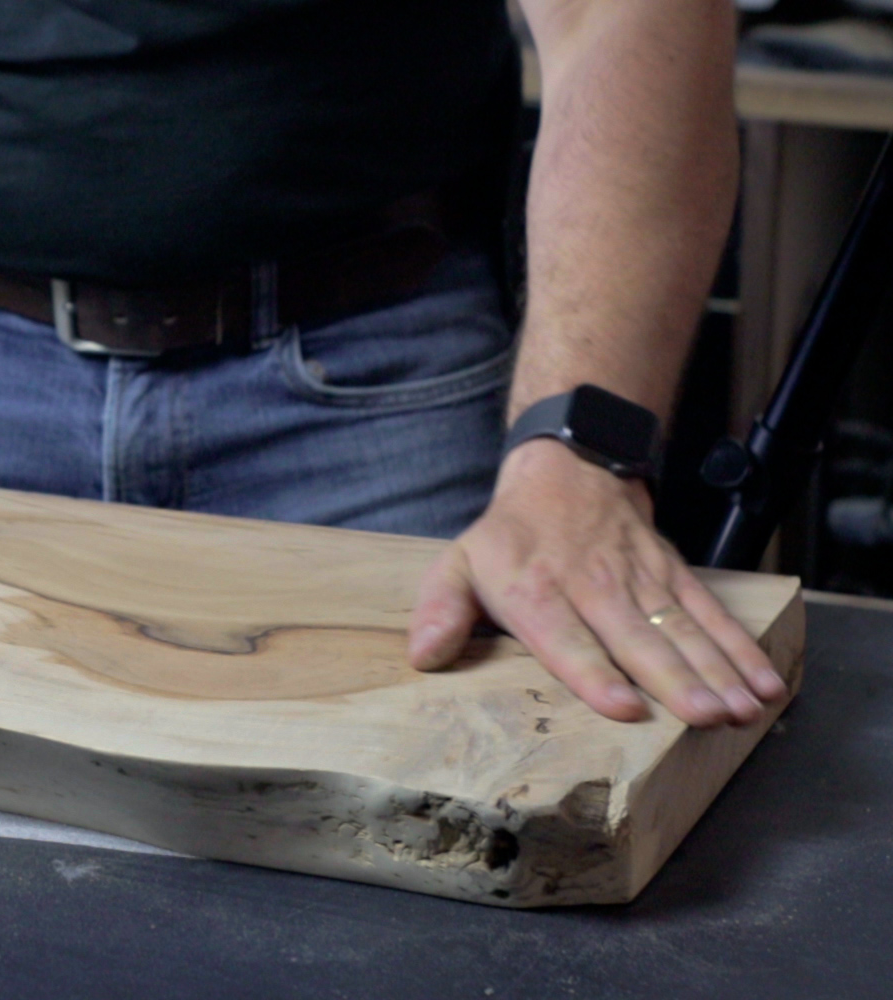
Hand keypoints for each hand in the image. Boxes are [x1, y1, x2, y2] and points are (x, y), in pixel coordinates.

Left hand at [407, 440, 789, 727]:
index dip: (594, 672)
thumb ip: (440, 612)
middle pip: (637, 638)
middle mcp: (592, 587)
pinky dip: (740, 646)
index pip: (566, 638)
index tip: (624, 706)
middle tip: (706, 716)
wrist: (566, 471)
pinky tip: (763, 682)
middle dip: (674, 679)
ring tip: (741, 709)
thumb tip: (423, 655)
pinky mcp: (672, 574)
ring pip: (682, 629)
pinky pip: (710, 613)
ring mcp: (639, 580)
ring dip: (717, 670)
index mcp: (535, 592)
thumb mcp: (457, 565)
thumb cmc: (508, 537)